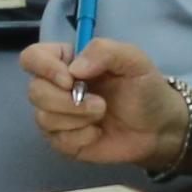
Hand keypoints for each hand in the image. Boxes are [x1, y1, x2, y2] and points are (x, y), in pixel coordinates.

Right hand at [22, 32, 182, 168]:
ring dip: (77, 119)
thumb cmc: (145, 89)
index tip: (69, 79)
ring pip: (42, 117)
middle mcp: (55, 87)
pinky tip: (97, 133)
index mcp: (66, 61)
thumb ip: (104, 51)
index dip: (44, 68)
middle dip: (66, 101)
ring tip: (101, 115)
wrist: (159, 128)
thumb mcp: (133, 60)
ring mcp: (56, 115)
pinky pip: (56, 140)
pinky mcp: (62, 140)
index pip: (32, 57)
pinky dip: (81, 137)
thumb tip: (73, 69)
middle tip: (100, 104)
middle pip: (34, 90)